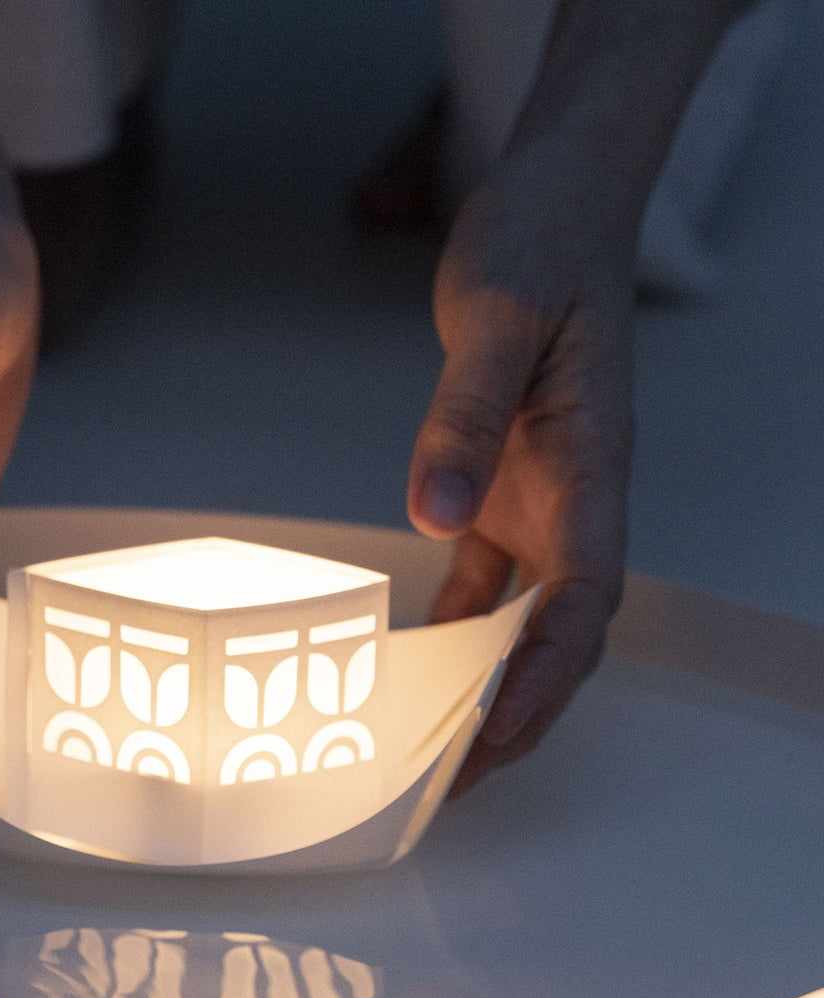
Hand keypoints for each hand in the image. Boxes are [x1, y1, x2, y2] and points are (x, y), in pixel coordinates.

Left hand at [408, 149, 632, 794]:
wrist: (552, 207)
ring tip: (432, 758)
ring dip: (483, 692)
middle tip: (453, 783)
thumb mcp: (496, 319)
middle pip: (558, 637)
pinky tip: (411, 674)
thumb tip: (437, 516)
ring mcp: (543, 505)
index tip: (500, 727)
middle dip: (515, 715)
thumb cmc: (542, 246)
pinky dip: (451, 635)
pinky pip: (482, 585)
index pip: (584, 597)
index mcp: (593, 471)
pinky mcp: (505, 494)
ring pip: (521, 624)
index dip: (546, 672)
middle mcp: (576, 504)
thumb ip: (466, 419)